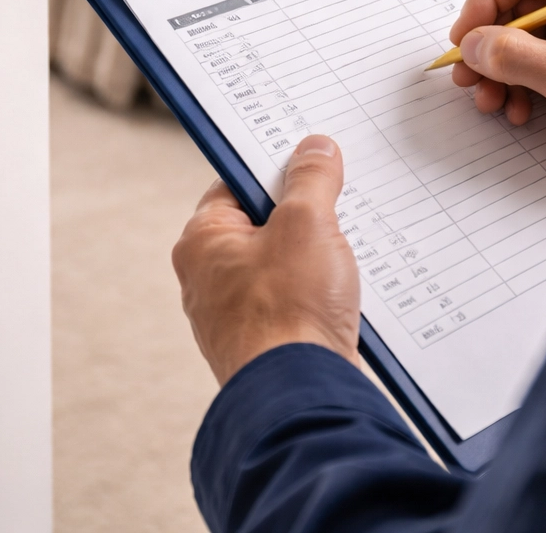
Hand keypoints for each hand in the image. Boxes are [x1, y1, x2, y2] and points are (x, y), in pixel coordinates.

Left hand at [171, 135, 360, 385]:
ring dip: (314, 259)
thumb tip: (314, 149)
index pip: (236, 184)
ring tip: (344, 256)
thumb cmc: (289, 311)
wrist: (300, 396)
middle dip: (302, 217)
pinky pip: (293, 304)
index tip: (309, 160)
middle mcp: (208, 279)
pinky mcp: (264, 345)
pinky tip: (344, 296)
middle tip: (336, 208)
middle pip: (261, 225)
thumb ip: (311, 179)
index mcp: (201, 242)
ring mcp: (234, 316)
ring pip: (280, 267)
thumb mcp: (307, 223)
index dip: (276, 169)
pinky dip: (317, 296)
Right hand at [448, 0, 545, 179]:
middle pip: (514, 10)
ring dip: (497, 73)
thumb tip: (473, 45)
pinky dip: (516, 90)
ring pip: (518, 44)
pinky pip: (532, 72)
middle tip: (467, 77)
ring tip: (491, 102)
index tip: (466, 38)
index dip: (485, 1)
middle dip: (488, 46)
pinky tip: (517, 112)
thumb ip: (517, 56)